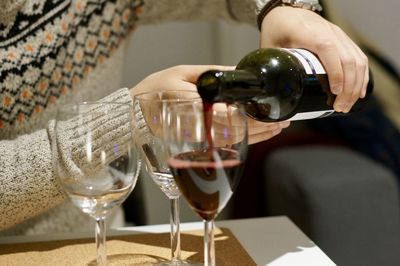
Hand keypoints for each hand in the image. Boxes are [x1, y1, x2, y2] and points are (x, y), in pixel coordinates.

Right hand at [130, 65, 289, 143]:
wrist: (136, 113)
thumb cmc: (156, 91)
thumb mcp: (184, 72)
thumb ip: (214, 73)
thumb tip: (240, 72)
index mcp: (195, 107)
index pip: (232, 116)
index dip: (255, 119)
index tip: (274, 115)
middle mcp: (198, 126)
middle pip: (237, 132)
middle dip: (262, 129)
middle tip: (283, 123)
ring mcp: (198, 138)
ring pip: (233, 142)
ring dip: (256, 137)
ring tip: (275, 130)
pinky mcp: (197, 144)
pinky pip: (223, 146)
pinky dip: (242, 142)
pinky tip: (255, 137)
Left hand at [260, 6, 368, 112]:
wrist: (287, 11)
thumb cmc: (277, 28)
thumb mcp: (269, 46)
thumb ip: (270, 66)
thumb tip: (266, 91)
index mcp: (309, 34)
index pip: (328, 51)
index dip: (335, 72)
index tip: (334, 93)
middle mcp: (329, 32)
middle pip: (348, 59)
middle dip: (348, 87)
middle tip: (340, 108)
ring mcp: (339, 35)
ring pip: (357, 59)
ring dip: (356, 85)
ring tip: (347, 105)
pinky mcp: (343, 39)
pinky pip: (359, 57)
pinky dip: (362, 75)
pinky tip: (359, 92)